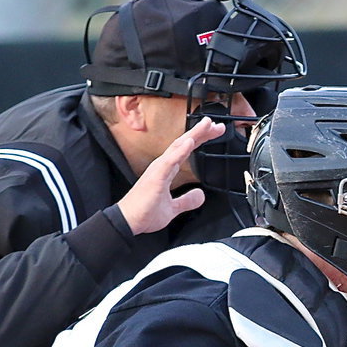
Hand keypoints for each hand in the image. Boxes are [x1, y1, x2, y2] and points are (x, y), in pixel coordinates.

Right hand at [116, 117, 225, 234]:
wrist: (129, 222)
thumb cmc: (145, 212)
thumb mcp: (173, 208)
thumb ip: (187, 200)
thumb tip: (200, 195)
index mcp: (166, 170)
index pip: (186, 150)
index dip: (200, 139)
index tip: (214, 132)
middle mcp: (163, 165)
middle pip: (184, 144)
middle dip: (201, 133)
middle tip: (217, 125)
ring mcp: (159, 169)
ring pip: (178, 147)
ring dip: (193, 135)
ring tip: (206, 124)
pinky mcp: (156, 177)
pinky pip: (170, 161)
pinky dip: (180, 150)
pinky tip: (190, 142)